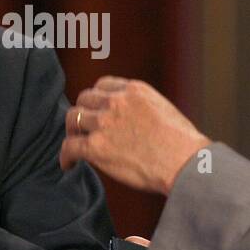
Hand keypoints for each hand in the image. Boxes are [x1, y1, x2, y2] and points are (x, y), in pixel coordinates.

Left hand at [59, 77, 209, 194]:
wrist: (184, 163)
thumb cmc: (181, 144)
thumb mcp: (162, 108)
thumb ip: (140, 106)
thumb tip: (130, 118)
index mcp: (133, 90)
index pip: (102, 85)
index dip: (97, 99)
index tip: (96, 111)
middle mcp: (115, 102)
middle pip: (84, 99)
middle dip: (83, 113)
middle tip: (83, 129)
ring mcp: (103, 123)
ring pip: (73, 119)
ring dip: (73, 132)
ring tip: (76, 144)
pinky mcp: (96, 146)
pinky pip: (69, 146)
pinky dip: (65, 156)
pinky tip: (68, 164)